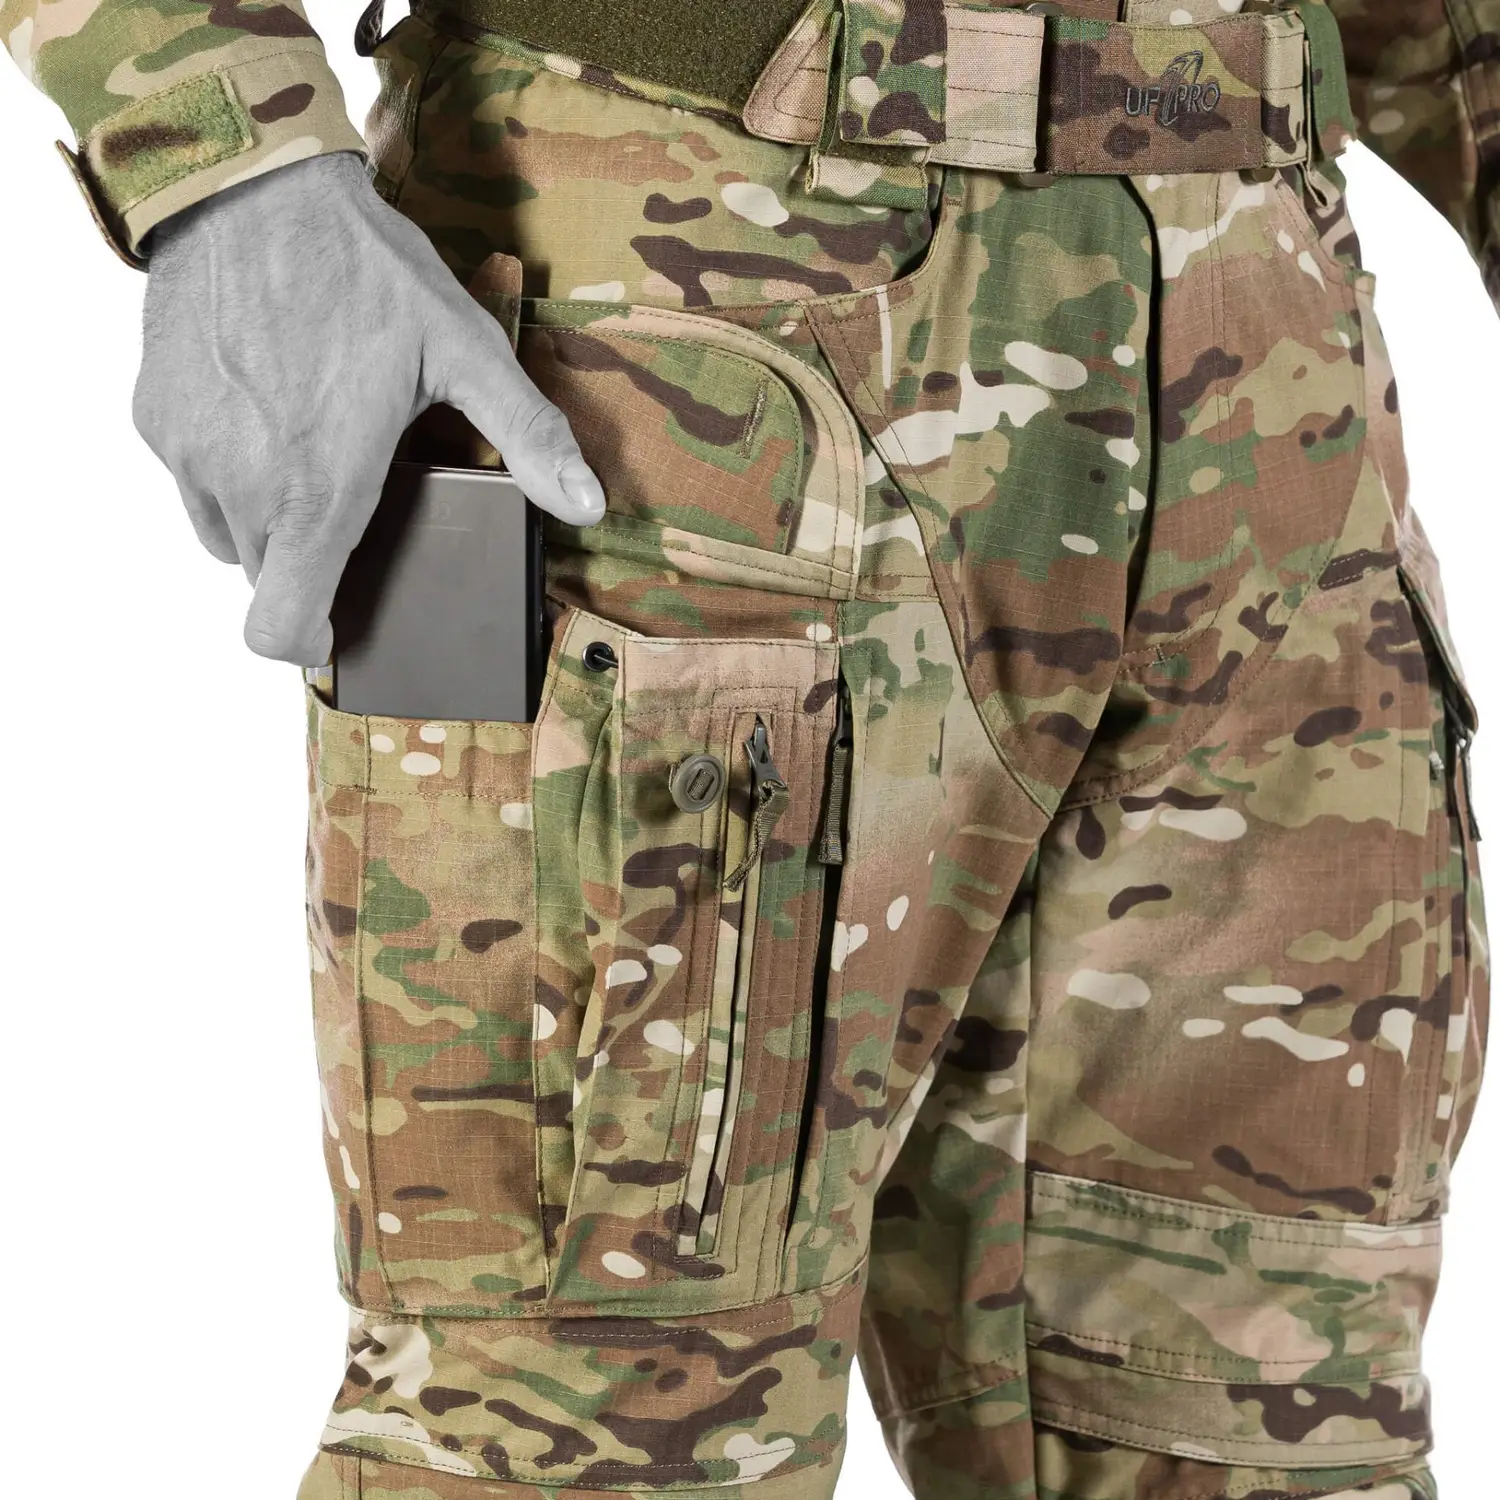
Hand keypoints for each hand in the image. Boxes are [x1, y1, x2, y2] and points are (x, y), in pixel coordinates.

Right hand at [132, 152, 604, 664]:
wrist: (251, 183)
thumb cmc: (363, 268)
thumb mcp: (466, 349)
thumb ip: (527, 436)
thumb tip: (586, 503)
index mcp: (318, 488)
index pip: (281, 627)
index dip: (311, 643)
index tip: (338, 627)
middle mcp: (242, 483)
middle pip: (266, 579)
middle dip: (311, 562)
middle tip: (353, 504)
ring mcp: (189, 450)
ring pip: (225, 533)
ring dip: (269, 521)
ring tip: (315, 454)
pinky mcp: (156, 414)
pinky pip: (192, 479)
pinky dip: (228, 472)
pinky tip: (271, 415)